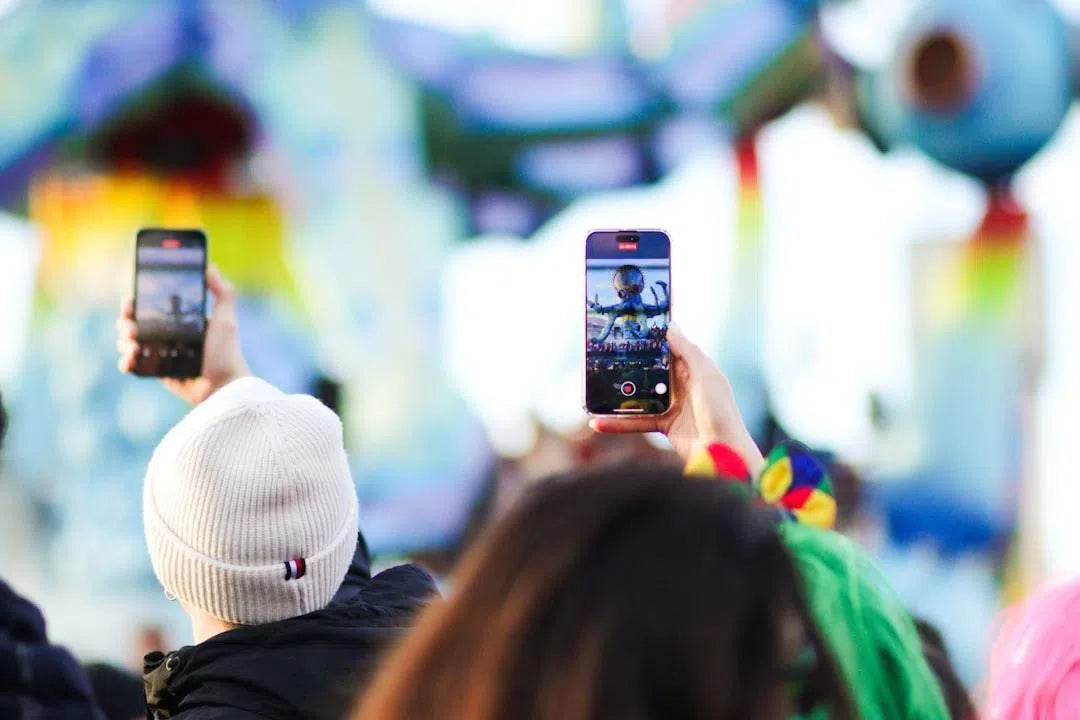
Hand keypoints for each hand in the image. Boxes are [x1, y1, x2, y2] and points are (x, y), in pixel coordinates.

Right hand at [117, 265, 249, 404]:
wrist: (224, 387)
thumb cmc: (227, 353)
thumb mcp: (226, 320)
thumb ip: (223, 293)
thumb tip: (210, 267)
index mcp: (182, 321)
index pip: (154, 305)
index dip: (138, 301)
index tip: (132, 298)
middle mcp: (170, 335)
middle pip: (136, 322)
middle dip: (126, 320)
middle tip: (129, 323)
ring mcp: (162, 353)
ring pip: (130, 341)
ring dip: (123, 339)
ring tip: (132, 343)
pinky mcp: (158, 372)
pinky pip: (133, 364)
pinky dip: (126, 361)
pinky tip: (129, 358)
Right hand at [589, 323, 763, 472]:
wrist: (723, 453)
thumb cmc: (720, 411)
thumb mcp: (705, 375)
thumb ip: (687, 350)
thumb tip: (670, 325)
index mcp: (694, 368)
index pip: (668, 347)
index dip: (650, 338)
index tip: (628, 328)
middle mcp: (681, 384)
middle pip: (650, 369)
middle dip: (629, 363)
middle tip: (602, 353)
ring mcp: (671, 404)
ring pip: (638, 394)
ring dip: (618, 393)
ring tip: (594, 386)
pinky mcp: (663, 425)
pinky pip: (635, 420)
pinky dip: (617, 423)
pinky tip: (598, 422)